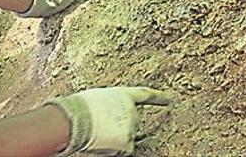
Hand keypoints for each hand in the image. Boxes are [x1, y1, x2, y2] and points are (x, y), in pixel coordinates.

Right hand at [47, 86, 173, 155]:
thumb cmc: (79, 107)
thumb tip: (109, 117)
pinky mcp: (128, 143)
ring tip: (96, 133)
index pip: (146, 96)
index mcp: (124, 95)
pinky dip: (115, 150)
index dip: (159, 98)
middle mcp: (132, 111)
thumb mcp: (96, 99)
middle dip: (119, 127)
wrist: (76, 119)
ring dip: (114, 138)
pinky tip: (102, 143)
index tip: (170, 100)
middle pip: (131, 122)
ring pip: (126, 137)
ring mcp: (131, 128)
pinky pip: (125, 150)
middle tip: (99, 126)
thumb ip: (110, 106)